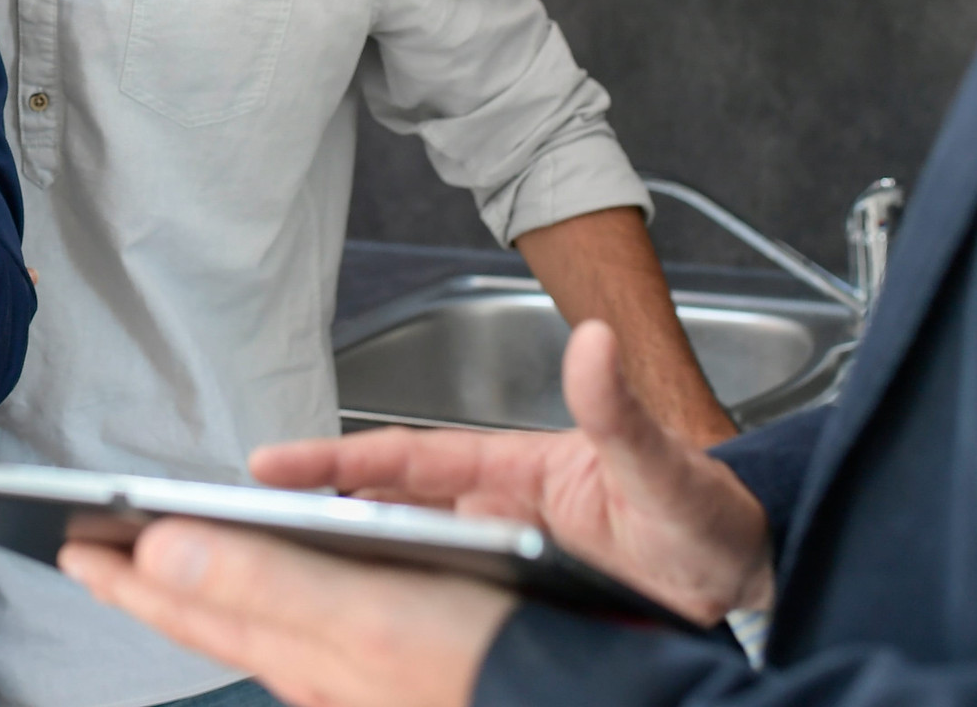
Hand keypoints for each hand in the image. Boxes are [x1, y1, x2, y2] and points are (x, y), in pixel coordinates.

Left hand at [61, 520, 506, 706]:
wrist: (599, 703)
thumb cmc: (496, 670)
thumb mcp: (365, 617)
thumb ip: (260, 579)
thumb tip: (156, 548)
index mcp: (307, 654)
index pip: (190, 610)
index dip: (128, 577)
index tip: (71, 546)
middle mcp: (328, 665)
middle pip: (222, 616)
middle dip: (159, 581)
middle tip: (98, 551)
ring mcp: (370, 664)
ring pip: (270, 619)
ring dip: (219, 582)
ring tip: (171, 558)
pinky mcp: (413, 653)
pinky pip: (327, 616)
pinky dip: (293, 588)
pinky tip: (301, 579)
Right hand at [251, 321, 772, 624]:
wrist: (742, 581)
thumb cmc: (704, 514)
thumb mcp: (663, 464)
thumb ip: (620, 409)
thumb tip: (592, 344)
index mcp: (510, 467)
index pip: (403, 459)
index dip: (335, 461)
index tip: (271, 464)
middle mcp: (491, 510)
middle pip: (380, 510)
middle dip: (306, 512)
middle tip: (233, 522)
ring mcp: (494, 559)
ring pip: (396, 559)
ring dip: (335, 562)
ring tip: (262, 575)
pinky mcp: (505, 607)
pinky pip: (430, 608)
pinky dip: (382, 612)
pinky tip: (341, 632)